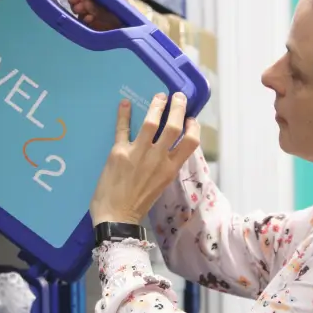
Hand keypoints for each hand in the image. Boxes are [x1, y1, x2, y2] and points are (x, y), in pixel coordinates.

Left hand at [90, 91, 198, 226]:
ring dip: (157, 106)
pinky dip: (123, 114)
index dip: (194, 128)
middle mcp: (158, 159)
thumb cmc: (140, 203)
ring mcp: (139, 153)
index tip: (192, 119)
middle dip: (178, 108)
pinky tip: (124, 103)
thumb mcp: (161, 184)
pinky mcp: (119, 152)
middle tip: (179, 97)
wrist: (118, 215)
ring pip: (152, 123)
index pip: (190, 143)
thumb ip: (165, 166)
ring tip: (160, 96)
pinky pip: (122, 129)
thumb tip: (167, 149)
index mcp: (171, 169)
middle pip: (174, 127)